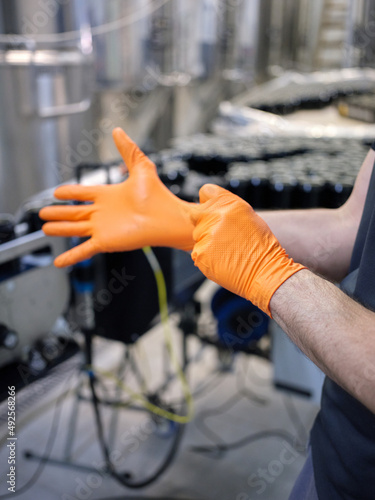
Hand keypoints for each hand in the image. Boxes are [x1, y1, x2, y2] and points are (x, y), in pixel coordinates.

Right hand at [39, 128, 196, 266]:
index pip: (83, 193)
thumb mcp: (140, 166)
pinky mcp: (104, 241)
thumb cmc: (157, 194)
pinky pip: (83, 250)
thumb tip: (117, 130)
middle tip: (42, 213)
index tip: (56, 192)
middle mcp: (103, 213)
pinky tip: (58, 263)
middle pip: (74, 213)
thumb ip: (127, 149)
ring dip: (59, 229)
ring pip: (74, 229)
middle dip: (58, 213)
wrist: (166, 217)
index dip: (69, 193)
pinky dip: (70, 256)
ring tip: (45, 228)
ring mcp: (102, 228)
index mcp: (108, 195)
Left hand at [190, 184, 305, 315]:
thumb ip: (227, 208)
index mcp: (230, 203)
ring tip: (227, 251)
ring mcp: (206, 235)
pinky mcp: (200, 253)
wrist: (265, 272)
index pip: (205, 191)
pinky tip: (223, 260)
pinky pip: (197, 252)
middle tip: (222, 237)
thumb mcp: (249, 217)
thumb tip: (210, 206)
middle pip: (197, 215)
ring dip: (207, 243)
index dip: (207, 202)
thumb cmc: (261, 247)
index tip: (212, 210)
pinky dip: (207, 257)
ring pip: (197, 236)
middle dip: (205, 224)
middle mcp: (216, 216)